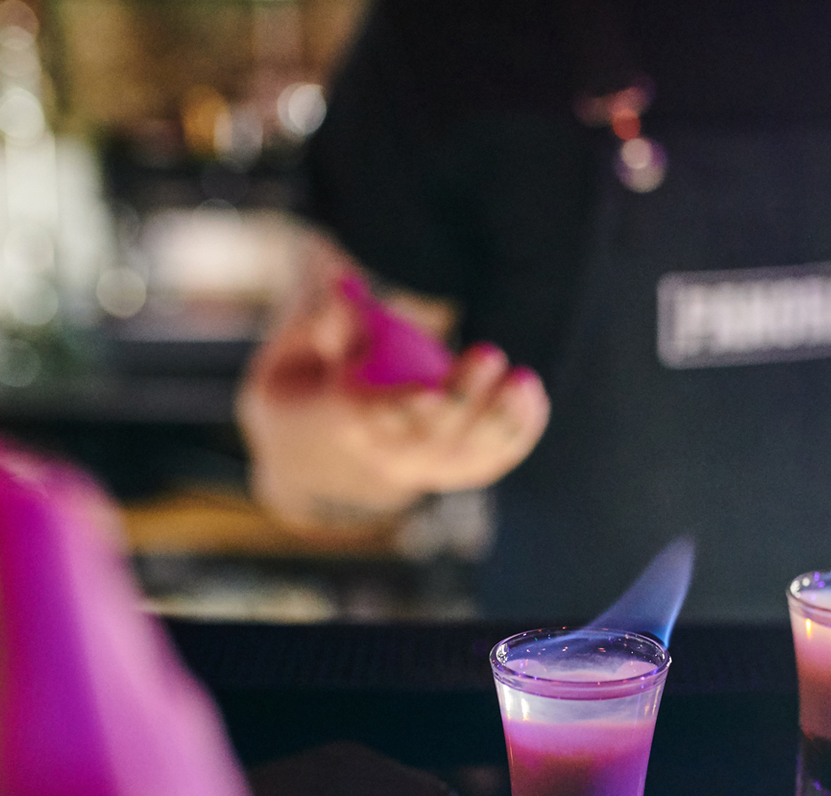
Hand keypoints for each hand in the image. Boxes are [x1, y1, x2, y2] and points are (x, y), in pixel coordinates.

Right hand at [237, 277, 548, 521]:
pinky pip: (488, 461)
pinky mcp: (450, 471)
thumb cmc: (312, 378)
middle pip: (430, 439)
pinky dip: (516, 435)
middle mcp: (385, 456)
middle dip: (465, 400)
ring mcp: (422, 470)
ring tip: (524, 381)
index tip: (432, 391)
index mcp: (342, 425)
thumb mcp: (298, 348)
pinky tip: (533, 399)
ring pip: (466, 457)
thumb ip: (329, 320)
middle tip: (490, 353)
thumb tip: (348, 289)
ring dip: (501, 424)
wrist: (318, 446)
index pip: (375, 422)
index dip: (404, 411)